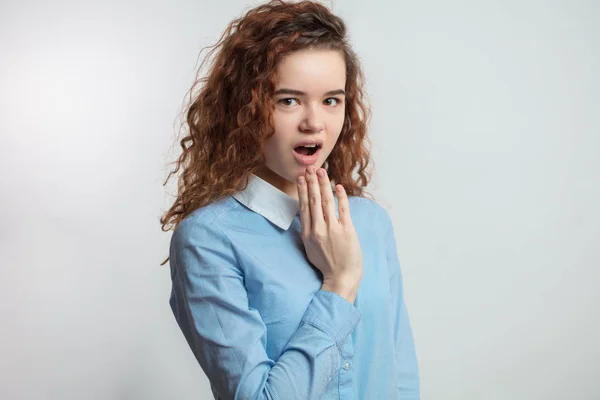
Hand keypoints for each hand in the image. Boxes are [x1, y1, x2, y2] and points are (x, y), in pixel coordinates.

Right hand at [296, 166, 362, 300]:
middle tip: (310, 168)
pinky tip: (338, 186)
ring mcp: (333, 229)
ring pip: (327, 201)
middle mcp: (318, 229)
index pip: (304, 207)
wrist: (341, 277)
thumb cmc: (326, 264)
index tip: (301, 178)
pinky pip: (343, 209)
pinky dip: (341, 196)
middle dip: (311, 182)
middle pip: (314, 200)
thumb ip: (307, 231)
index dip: (302, 190)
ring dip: (324, 184)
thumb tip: (305, 216)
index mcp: (308, 233)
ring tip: (322, 172)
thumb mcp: (310, 248)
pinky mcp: (347, 231)